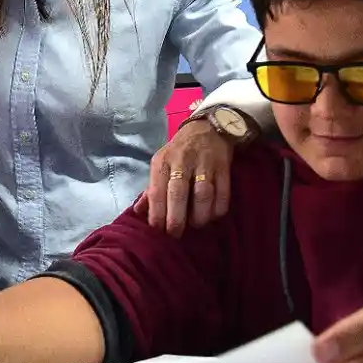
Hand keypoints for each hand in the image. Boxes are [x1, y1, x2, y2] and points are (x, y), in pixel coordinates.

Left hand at [140, 118, 234, 236]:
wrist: (208, 128)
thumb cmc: (179, 151)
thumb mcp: (161, 164)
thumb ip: (152, 189)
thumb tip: (138, 212)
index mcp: (162, 162)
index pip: (157, 191)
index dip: (157, 214)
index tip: (158, 231)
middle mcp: (182, 161)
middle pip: (178, 194)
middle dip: (176, 219)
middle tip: (176, 234)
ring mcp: (204, 163)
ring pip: (202, 194)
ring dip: (199, 215)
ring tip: (196, 225)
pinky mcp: (223, 166)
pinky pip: (223, 192)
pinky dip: (218, 208)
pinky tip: (213, 216)